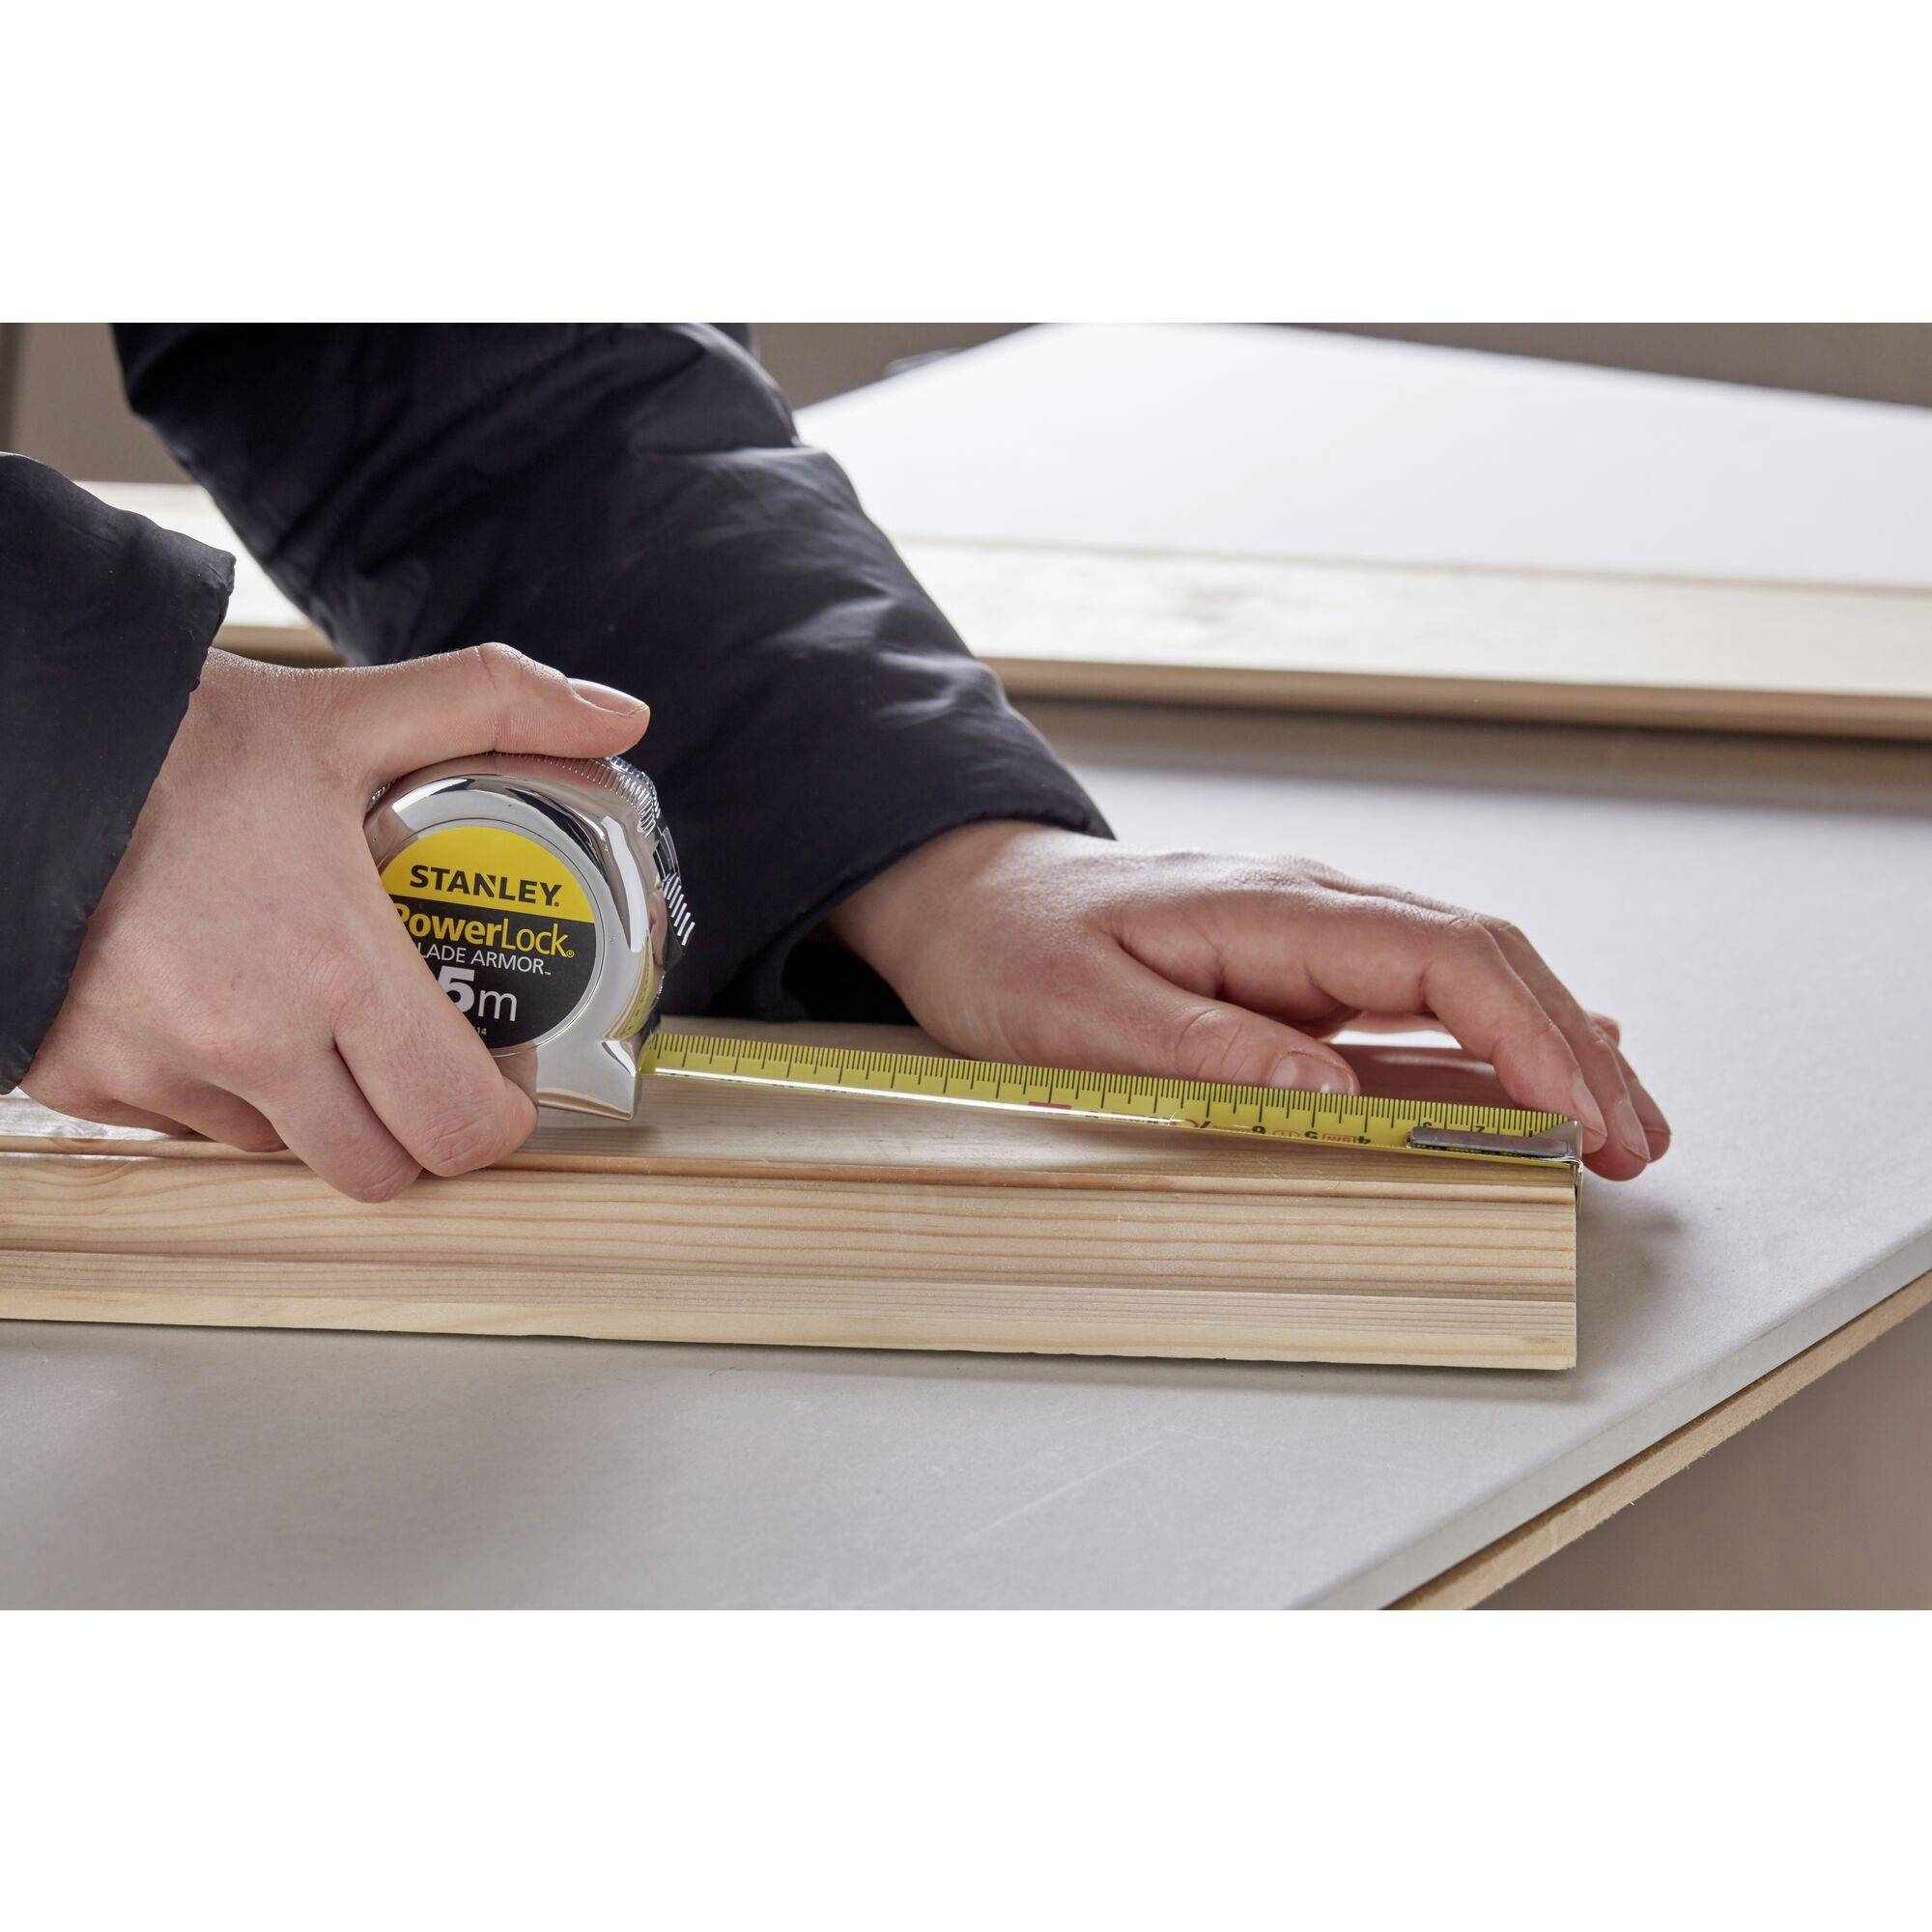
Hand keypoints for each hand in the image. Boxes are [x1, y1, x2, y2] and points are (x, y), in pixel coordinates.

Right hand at [23, 645, 649, 1198]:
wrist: (12, 739)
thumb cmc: (174, 737)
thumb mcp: (349, 711)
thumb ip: (495, 705)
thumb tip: (619, 716)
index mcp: (330, 964)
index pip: (456, 1126)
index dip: (498, 1114)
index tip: (502, 1069)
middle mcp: (243, 1040)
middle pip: (377, 1170)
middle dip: (415, 1128)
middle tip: (420, 1056)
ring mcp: (153, 1072)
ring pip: (278, 1149)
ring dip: (312, 1107)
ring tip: (311, 1012)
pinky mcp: (75, 1079)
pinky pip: (180, 1128)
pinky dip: (214, 1091)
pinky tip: (215, 1008)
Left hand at [829, 824, 1669, 1180]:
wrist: (970, 898)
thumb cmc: (1014, 951)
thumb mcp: (1081, 1013)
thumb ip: (1204, 1050)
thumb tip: (1332, 1094)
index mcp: (1272, 911)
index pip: (1441, 957)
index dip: (1525, 1033)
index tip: (1578, 1113)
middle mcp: (1312, 911)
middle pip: (1484, 962)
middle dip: (1573, 1049)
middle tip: (1641, 1142)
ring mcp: (1312, 940)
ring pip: (1468, 981)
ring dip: (1553, 1048)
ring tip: (1627, 1129)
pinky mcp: (1300, 974)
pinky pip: (1419, 1002)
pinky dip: (1495, 1041)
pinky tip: (1546, 1077)